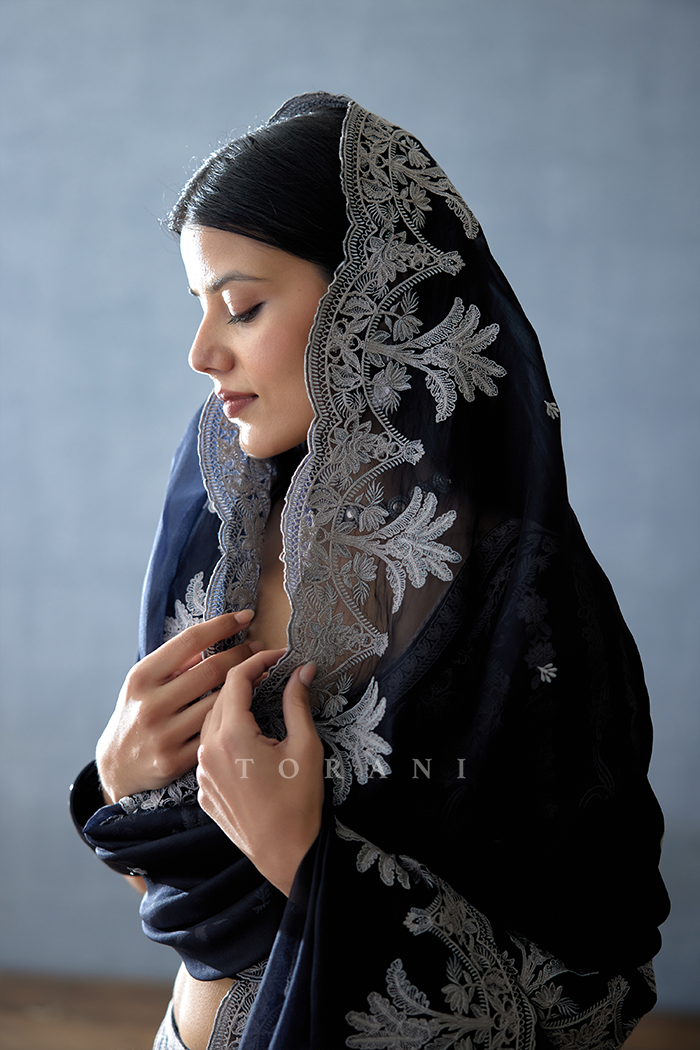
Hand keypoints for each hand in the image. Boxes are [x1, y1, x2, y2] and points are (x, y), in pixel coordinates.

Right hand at [96, 611, 261, 803]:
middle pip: (211, 670)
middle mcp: (150, 705)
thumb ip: (176, 662)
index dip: (222, 625)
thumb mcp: (145, 682)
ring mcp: (163, 735)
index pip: (189, 641)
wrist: (117, 764)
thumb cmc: (139, 712)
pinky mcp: (175, 761)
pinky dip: (235, 715)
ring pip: (219, 702)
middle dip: (242, 654)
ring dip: (247, 684)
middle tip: (259, 647)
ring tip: (260, 672)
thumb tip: (218, 635)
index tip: (245, 616)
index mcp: (141, 677)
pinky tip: (248, 705)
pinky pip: (215, 732)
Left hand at [196, 650, 323, 895]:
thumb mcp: (305, 746)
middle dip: (245, 682)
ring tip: (260, 703)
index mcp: (232, 736)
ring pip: (211, 726)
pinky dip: (225, 738)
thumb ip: (297, 703)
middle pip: (220, 700)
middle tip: (272, 674)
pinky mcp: (204, 793)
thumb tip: (302, 671)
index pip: (236, 680)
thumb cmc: (300, 801)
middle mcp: (208, 752)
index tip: (277, 656)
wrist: (287, 855)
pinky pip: (209, 753)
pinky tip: (248, 741)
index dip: (257, 661)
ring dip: (232, 709)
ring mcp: (202, 774)